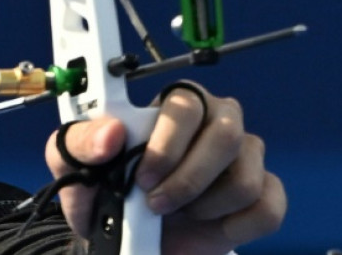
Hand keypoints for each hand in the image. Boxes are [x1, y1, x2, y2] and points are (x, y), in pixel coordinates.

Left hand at [45, 81, 285, 254]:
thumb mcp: (73, 164)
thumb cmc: (103, 189)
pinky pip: (267, 209)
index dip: (168, 142)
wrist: (124, 237)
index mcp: (175, 104)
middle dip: (188, 180)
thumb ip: (81, 142)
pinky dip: (232, 228)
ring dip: (204, 208)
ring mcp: (245, 157)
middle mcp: (217, 120)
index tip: (143, 177)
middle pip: (227, 135)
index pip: (186, 104)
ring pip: (246, 179)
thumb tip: (111, 133)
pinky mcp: (263, 193)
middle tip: (157, 203)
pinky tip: (206, 225)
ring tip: (177, 212)